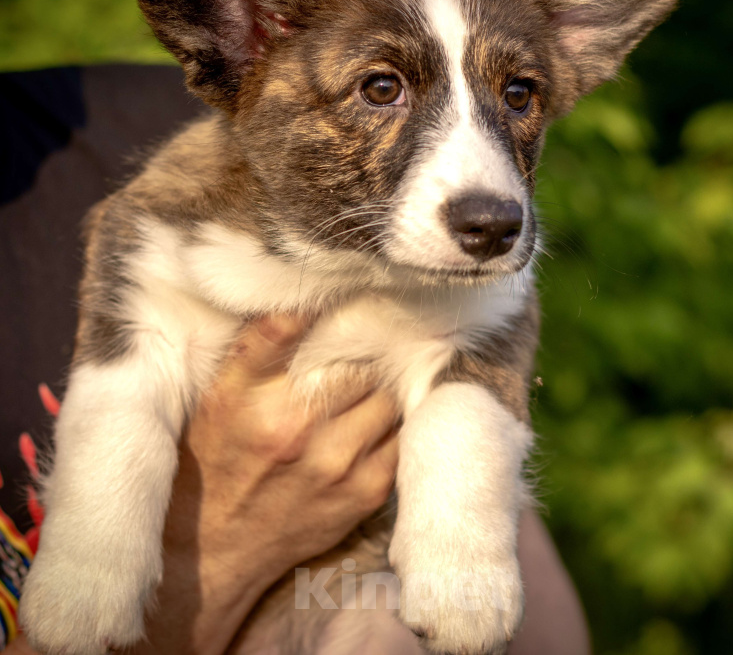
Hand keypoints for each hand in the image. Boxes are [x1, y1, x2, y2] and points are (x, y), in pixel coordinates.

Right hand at [133, 314, 398, 653]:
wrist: (215, 550)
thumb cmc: (213, 461)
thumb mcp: (216, 397)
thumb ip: (258, 346)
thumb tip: (305, 301)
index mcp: (257, 399)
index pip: (305, 330)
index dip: (337, 313)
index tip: (350, 304)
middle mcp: (301, 430)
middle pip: (362, 364)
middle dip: (364, 356)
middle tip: (361, 353)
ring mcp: (340, 464)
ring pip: (388, 398)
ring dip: (380, 391)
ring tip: (366, 391)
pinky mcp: (366, 493)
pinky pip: (400, 438)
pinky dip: (391, 427)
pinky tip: (371, 426)